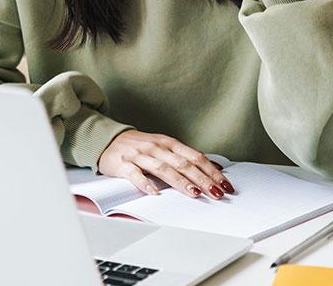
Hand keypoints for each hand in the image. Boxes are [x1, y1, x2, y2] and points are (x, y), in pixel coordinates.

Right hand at [98, 129, 233, 198]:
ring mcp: (140, 155)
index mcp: (169, 143)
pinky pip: (135, 175)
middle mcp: (157, 147)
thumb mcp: (164, 147)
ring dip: (180, 181)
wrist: (108, 139)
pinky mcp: (123, 164)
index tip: (225, 184)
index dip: (211, 171)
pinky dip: (145, 184)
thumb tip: (213, 167)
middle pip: (183, 164)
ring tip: (194, 193)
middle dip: (202, 179)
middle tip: (216, 193)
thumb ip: (185, 156)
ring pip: (163, 169)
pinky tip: (155, 193)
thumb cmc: (140, 145)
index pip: (195, 157)